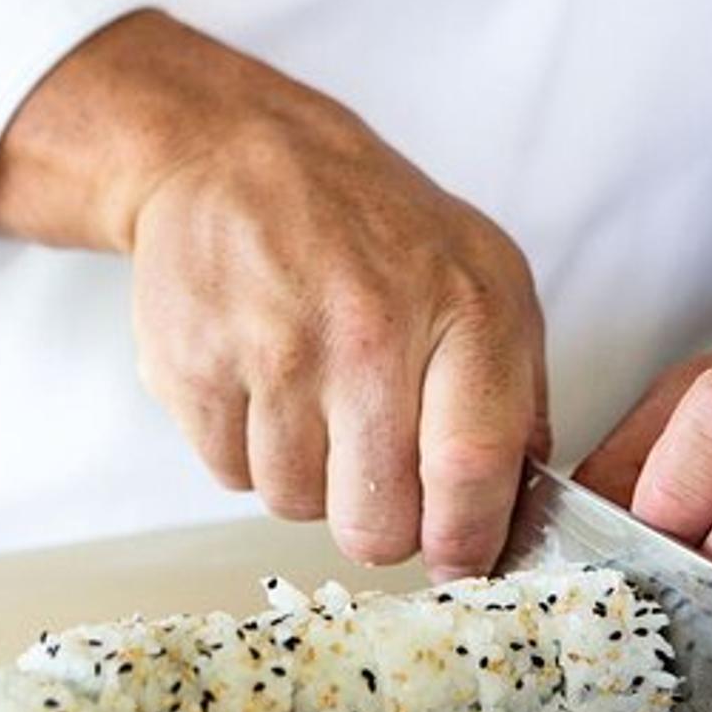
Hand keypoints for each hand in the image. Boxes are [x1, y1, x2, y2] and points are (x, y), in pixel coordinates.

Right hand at [0, 11, 547, 578]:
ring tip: (311, 398)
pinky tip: (258, 381)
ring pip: (296, 507)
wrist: (232, 155)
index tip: (461, 556)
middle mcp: (369, 332)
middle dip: (380, 521)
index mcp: (462, 309)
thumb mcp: (483, 276)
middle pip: (377, 524)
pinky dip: (246, 449)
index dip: (468, 542)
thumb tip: (517, 507)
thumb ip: (515, 392)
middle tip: (375, 472)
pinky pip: (230, 477)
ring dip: (308, 478)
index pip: (473, 472)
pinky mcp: (193, 368)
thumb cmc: (368, 222)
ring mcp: (273, 352)